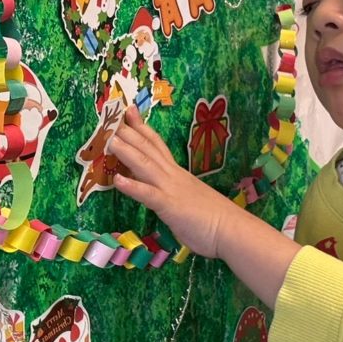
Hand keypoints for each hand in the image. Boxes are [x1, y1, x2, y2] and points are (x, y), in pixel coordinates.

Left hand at [109, 106, 231, 256]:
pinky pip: (148, 195)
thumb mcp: (191, 200)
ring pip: (145, 165)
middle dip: (129, 132)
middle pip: (148, 149)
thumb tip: (167, 194)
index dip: (141, 128)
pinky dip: (132, 187)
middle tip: (111, 117)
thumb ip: (177, 194)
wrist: (233, 230)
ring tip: (109, 140)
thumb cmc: (215, 219)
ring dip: (126, 151)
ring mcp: (171, 189)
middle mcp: (173, 176)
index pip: (157, 145)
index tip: (129, 111)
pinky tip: (117, 180)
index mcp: (177, 174)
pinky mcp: (171, 206)